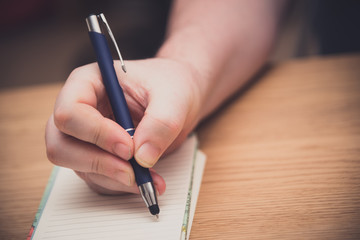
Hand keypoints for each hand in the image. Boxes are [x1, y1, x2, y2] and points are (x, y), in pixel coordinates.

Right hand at [45, 58, 202, 194]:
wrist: (179, 99)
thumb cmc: (170, 85)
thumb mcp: (173, 96)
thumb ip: (160, 122)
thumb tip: (142, 157)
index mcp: (88, 83)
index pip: (70, 112)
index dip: (96, 133)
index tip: (128, 147)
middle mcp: (80, 111)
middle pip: (61, 145)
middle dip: (97, 163)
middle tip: (133, 171)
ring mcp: (86, 136)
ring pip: (79, 167)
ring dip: (114, 179)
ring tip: (150, 179)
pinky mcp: (99, 155)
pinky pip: (98, 178)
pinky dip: (121, 185)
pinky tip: (147, 180)